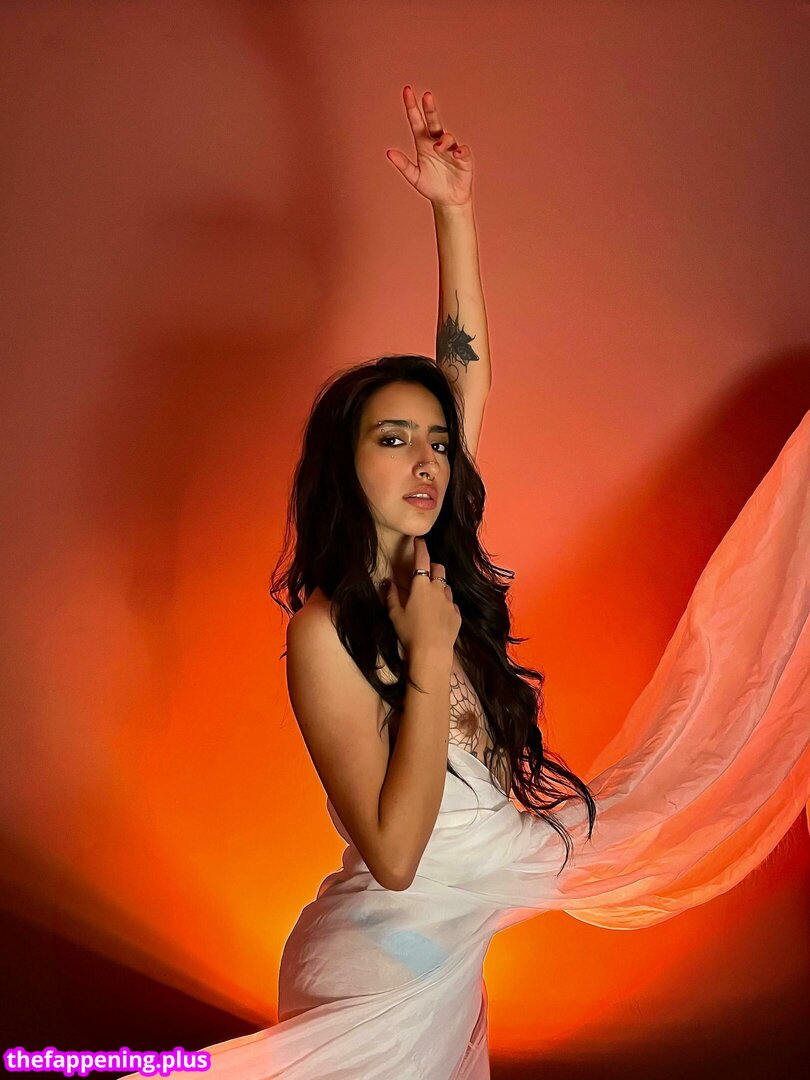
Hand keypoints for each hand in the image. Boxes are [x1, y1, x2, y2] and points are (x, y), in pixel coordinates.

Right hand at [384, 537, 460, 660]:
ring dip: (439, 587)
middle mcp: (438, 590)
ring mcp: (450, 602)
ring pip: (446, 586)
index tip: (419, 541)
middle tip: (424, 575)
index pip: (422, 559)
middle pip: (439, 569)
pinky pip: (451, 604)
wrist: (432, 653)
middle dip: (433, 567)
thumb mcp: (395, 614)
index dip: (420, 547)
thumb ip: (391, 596)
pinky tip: (438, 616)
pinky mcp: (457, 615)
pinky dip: (445, 605)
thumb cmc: (410, 633)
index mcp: (421, 586)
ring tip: (430, 599)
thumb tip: (387, 582)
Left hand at [386, 85, 472, 208]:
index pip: (416, 121)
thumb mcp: (414, 177)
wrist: (448, 200)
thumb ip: (403, 165)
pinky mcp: (463, 158)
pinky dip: (459, 151)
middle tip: (427, 96)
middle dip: (430, 108)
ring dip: (443, 140)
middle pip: (433, 121)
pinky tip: (456, 154)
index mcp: (423, 143)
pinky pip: (462, 150)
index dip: (412, 107)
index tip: (407, 91)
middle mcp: (437, 142)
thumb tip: (388, 153)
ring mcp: (450, 149)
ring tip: (437, 147)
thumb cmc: (431, 186)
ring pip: (447, 137)